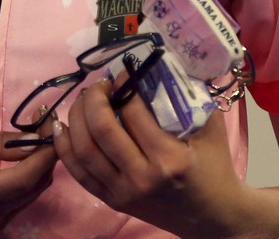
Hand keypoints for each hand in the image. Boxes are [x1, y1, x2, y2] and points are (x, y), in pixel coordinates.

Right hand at [0, 126, 57, 234]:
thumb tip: (33, 140)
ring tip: (39, 134)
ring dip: (41, 164)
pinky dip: (30, 176)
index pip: (22, 180)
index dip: (44, 154)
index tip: (55, 126)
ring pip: (32, 194)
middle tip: (48, 123)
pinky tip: (27, 155)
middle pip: (32, 188)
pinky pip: (22, 200)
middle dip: (46, 155)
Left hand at [55, 78, 244, 238]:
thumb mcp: (210, 128)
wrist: (212, 216)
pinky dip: (65, 147)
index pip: (133, 111)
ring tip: (83, 99)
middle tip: (99, 84)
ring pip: (83, 150)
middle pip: (101, 129)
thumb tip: (161, 63)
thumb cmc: (215, 168)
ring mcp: (123, 191)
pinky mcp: (112, 200)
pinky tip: (62, 126)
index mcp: (168, 157)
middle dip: (94, 98)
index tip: (122, 71)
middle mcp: (142, 176)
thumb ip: (188, 95)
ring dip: (76, 117)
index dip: (123, 84)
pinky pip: (78, 172)